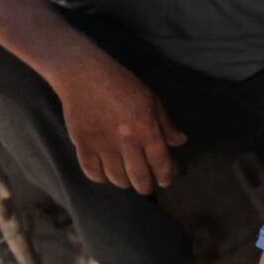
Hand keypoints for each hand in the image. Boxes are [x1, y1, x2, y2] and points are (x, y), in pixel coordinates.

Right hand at [58, 60, 185, 194]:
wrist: (84, 74)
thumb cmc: (122, 85)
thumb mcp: (152, 101)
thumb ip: (166, 125)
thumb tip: (180, 142)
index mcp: (147, 129)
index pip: (161, 162)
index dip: (164, 176)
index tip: (164, 182)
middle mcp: (126, 140)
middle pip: (139, 176)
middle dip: (145, 187)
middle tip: (146, 188)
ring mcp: (103, 143)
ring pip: (116, 177)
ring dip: (124, 182)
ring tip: (127, 180)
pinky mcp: (83, 143)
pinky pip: (92, 171)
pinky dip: (100, 178)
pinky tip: (105, 175)